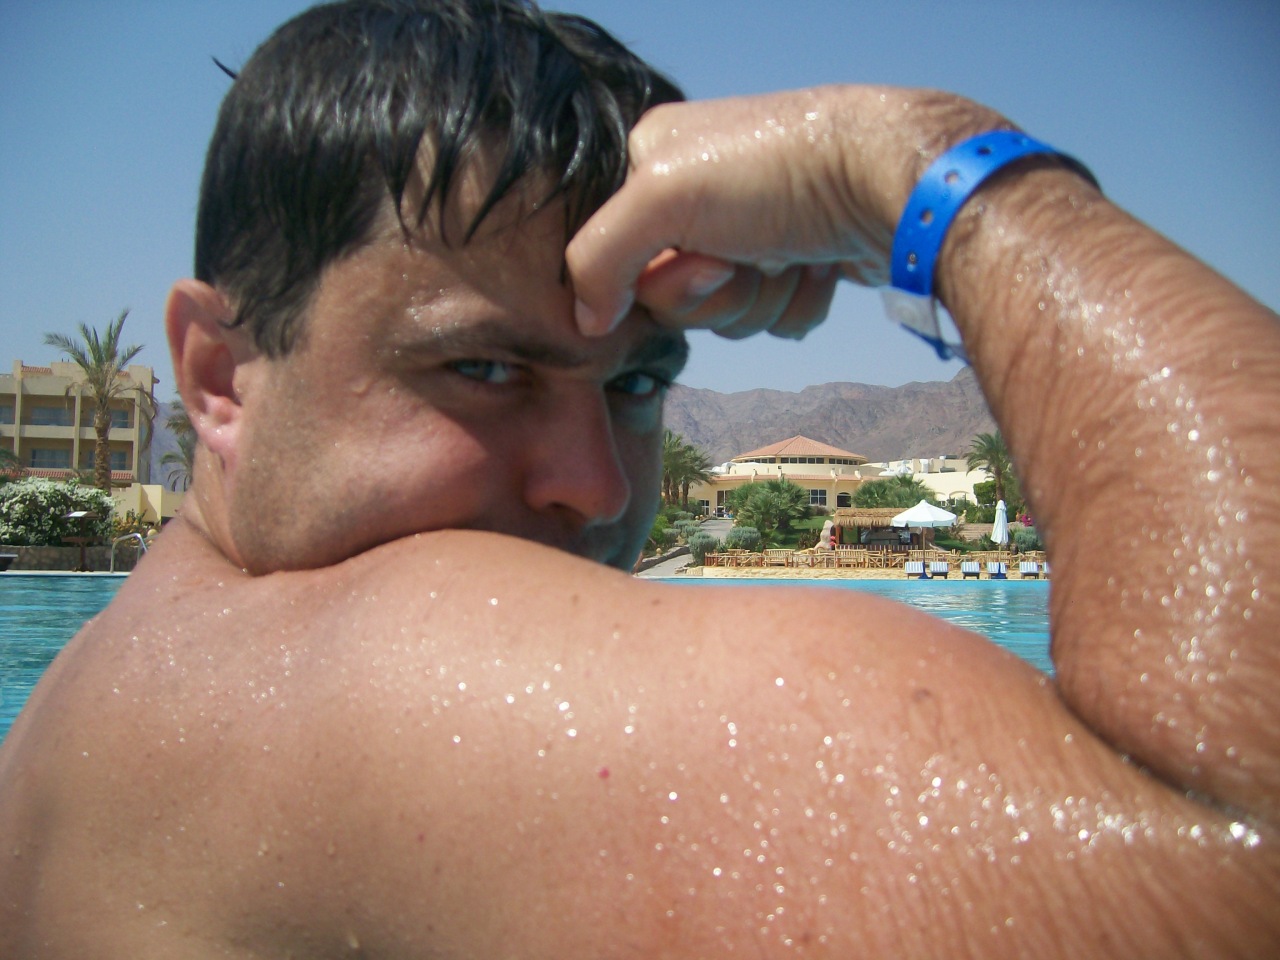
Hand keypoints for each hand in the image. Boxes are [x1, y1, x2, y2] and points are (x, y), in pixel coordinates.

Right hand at [566, 86, 999, 338]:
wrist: (890, 179)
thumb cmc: (777, 170)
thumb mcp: (662, 197)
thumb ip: (598, 258)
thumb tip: (586, 320)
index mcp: (655, 161)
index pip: (619, 259)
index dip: (662, 281)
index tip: (701, 259)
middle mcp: (701, 192)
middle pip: (678, 297)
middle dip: (721, 294)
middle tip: (747, 257)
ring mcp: (753, 226)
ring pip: (730, 314)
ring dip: (763, 300)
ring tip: (793, 255)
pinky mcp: (800, 255)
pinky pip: (776, 317)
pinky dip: (797, 304)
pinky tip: (819, 266)